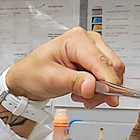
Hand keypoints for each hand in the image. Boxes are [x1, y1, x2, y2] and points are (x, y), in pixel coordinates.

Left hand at [5, 27, 124, 108]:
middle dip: (104, 88)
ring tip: (81, 96)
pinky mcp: (94, 61)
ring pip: (112, 73)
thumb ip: (74, 82)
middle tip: (89, 100)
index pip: (102, 61)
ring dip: (101, 90)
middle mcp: (88, 41)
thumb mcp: (51, 79)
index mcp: (76, 39)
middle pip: (112, 66)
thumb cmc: (33, 73)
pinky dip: (99, 89)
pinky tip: (83, 92)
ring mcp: (93, 50)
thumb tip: (92, 86)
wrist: (26, 78)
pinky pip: (107, 77)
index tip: (110, 98)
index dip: (109, 82)